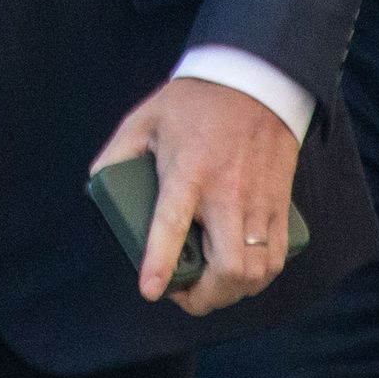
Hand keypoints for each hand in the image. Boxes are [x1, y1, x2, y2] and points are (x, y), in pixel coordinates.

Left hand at [90, 77, 299, 315]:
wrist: (253, 79)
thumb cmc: (194, 101)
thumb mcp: (145, 118)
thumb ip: (118, 152)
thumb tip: (97, 183)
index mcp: (188, 170)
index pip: (173, 224)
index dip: (161, 262)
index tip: (151, 290)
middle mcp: (226, 192)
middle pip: (228, 267)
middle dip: (205, 298)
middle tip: (185, 295)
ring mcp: (258, 200)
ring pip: (256, 271)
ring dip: (232, 292)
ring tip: (211, 287)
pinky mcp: (280, 203)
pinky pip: (276, 257)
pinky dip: (260, 277)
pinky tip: (242, 273)